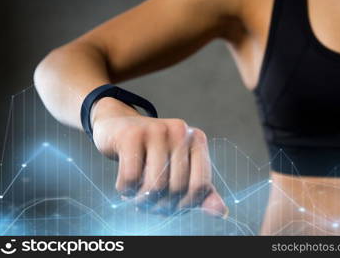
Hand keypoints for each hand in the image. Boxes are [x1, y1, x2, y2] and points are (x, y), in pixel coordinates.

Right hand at [91, 97, 227, 216]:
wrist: (118, 127)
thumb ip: (200, 191)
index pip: (201, 186)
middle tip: (149, 204)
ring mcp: (156, 129)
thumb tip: (222, 213)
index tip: (173, 206)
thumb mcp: (179, 170)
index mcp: (197, 140)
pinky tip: (124, 187)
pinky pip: (131, 178)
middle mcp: (180, 131)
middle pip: (177, 188)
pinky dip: (125, 190)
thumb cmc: (152, 155)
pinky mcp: (131, 134)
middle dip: (161, 205)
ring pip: (154, 185)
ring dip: (142, 201)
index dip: (186, 204)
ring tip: (136, 198)